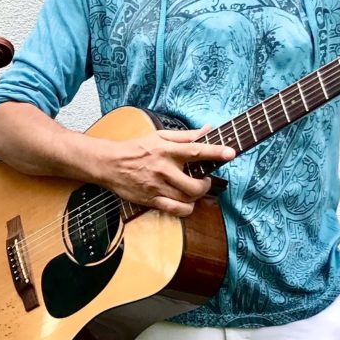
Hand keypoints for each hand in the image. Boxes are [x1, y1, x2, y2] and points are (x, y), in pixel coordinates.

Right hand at [96, 125, 234, 216]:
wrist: (108, 163)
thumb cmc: (135, 148)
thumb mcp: (159, 136)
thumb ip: (185, 135)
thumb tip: (208, 129)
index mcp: (166, 150)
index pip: (195, 150)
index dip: (215, 152)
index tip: (231, 153)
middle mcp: (162, 169)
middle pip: (195, 184)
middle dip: (206, 185)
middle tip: (205, 180)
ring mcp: (156, 186)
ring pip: (187, 199)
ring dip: (196, 196)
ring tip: (194, 189)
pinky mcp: (150, 199)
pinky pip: (175, 210)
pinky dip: (185, 209)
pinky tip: (185, 203)